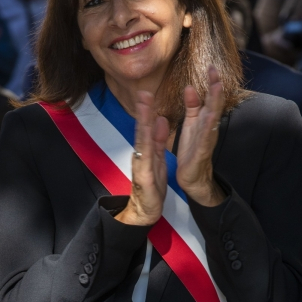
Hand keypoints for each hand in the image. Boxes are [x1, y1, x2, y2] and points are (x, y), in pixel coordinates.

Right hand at [115, 91, 168, 225]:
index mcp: (146, 149)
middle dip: (143, 111)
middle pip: (141, 129)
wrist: (146, 209)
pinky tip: (148, 135)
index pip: (147, 127)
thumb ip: (158, 139)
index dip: (147, 110)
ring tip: (144, 106)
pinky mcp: (144, 175)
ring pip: (142, 140)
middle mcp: (140, 154)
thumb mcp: (157, 158)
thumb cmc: (151, 184)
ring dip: (142, 122)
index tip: (148, 93)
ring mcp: (140, 164)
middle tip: (144, 92)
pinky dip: (147, 145)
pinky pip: (146, 158)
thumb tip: (160, 119)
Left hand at [176, 66, 225, 206]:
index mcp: (203, 120)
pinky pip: (205, 138)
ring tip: (217, 88)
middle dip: (215, 88)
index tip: (212, 66)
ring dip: (215, 103)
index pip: (210, 98)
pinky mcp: (201, 152)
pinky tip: (210, 117)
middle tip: (215, 71)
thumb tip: (190, 87)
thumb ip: (192, 107)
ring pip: (213, 118)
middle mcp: (208, 128)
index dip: (211, 83)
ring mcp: (207, 139)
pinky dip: (208, 127)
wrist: (192, 177)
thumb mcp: (190, 124)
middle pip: (214, 104)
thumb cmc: (191, 150)